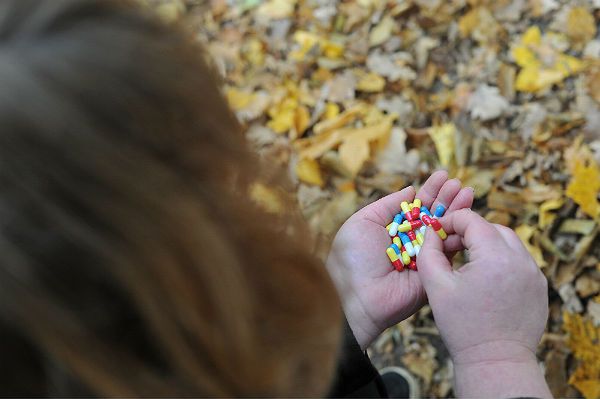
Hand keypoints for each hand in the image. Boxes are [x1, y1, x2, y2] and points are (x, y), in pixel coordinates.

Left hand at [326, 171, 473, 348]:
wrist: (355, 296)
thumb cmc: (352, 258)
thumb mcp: (362, 222)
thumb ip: (386, 205)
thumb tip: (409, 189)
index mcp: (393, 229)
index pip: (416, 206)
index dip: (430, 191)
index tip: (442, 175)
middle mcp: (409, 241)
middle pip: (433, 215)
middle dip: (447, 198)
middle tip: (458, 183)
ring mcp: (423, 256)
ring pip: (444, 229)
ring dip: (457, 210)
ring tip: (466, 192)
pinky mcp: (434, 271)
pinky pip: (449, 250)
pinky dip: (458, 233)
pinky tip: (466, 215)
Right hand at [417, 209, 550, 397]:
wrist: (495, 361)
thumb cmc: (462, 326)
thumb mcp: (436, 286)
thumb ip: (429, 252)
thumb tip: (431, 231)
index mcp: (495, 257)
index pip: (472, 220)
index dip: (450, 221)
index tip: (437, 233)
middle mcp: (521, 260)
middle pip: (492, 227)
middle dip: (469, 232)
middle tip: (450, 248)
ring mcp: (534, 274)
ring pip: (509, 242)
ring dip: (487, 244)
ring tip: (467, 262)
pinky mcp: (539, 286)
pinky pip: (519, 260)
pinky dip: (501, 260)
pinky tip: (485, 278)